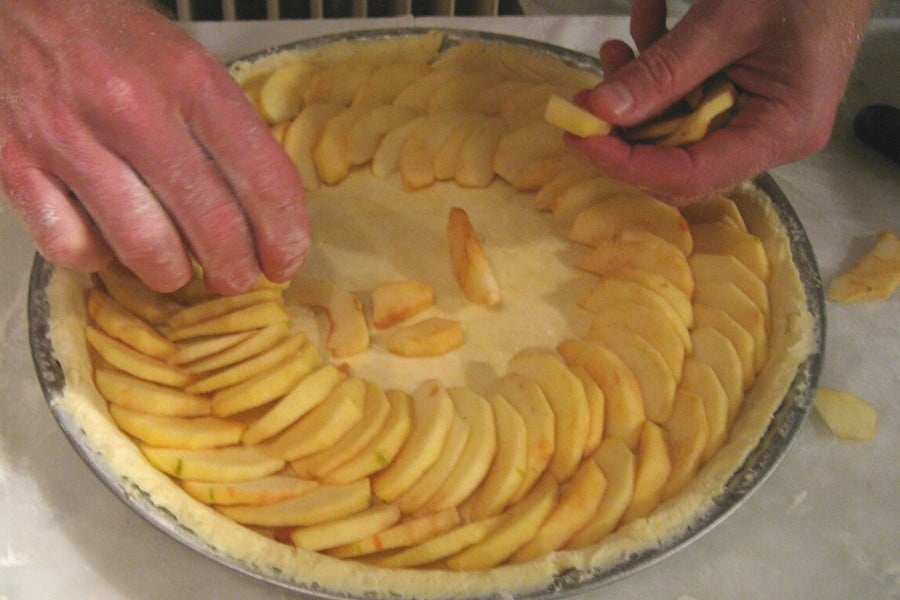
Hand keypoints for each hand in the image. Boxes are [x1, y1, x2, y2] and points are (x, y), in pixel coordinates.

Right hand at [0, 0, 310, 293]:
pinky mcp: (13, 164)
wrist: (11, 2)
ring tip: (179, 268)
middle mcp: (132, 109)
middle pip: (212, 225)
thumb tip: (264, 214)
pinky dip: (99, 259)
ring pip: (146, 249)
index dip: (285, 235)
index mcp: (189, 79)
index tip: (285, 261)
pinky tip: (109, 242)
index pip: (264, 177)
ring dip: (174, 274)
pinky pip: (73, 247)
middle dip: (236, 270)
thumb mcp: (186, 62)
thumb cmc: (111, 38)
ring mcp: (67, 138)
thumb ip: (226, 130)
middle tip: (238, 277)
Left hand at [569, 0, 872, 203]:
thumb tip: (600, 111)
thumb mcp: (726, 21)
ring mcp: (754, 119)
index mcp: (782, 130)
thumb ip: (663, 70)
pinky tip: (646, 24)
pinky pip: (686, 99)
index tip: (581, 137)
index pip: (692, 174)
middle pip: (677, 161)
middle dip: (626, 130)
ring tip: (615, 48)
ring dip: (637, 92)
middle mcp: (768, 138)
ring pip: (674, 128)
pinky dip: (658, 68)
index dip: (630, 164)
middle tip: (586, 100)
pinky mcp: (739, 98)